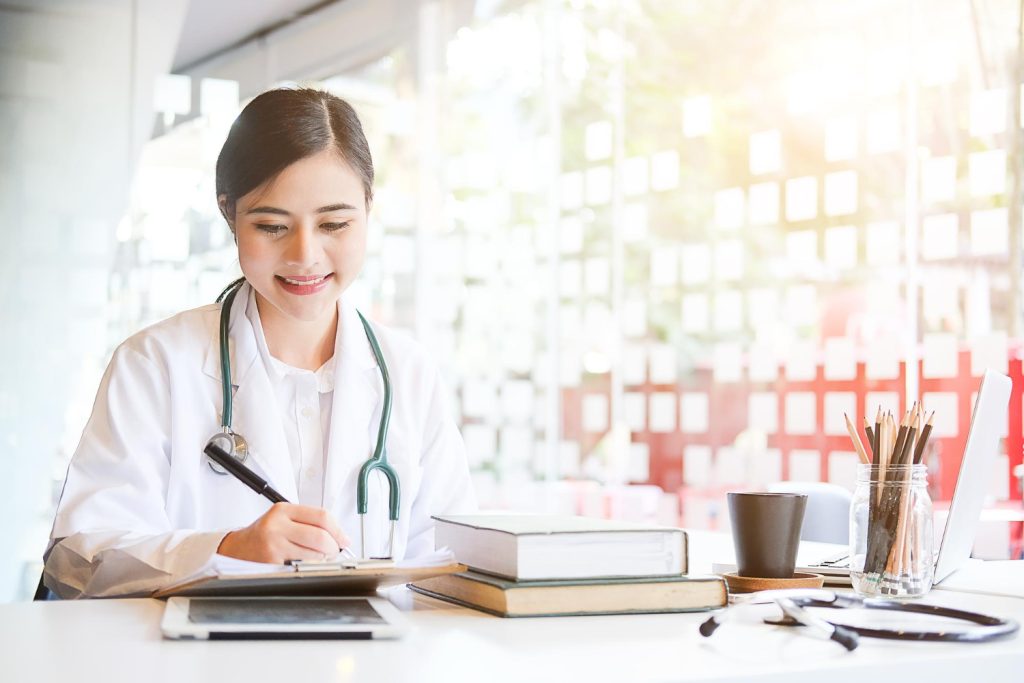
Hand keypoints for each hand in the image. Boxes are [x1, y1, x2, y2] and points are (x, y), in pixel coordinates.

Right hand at [217, 503, 350, 563]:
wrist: (235, 550)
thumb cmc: (263, 535)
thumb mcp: (283, 519)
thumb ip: (309, 522)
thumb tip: (339, 536)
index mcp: (283, 510)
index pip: (321, 516)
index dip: (338, 530)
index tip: (344, 539)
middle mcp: (277, 525)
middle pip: (320, 536)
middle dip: (333, 547)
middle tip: (335, 552)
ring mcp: (273, 544)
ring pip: (314, 554)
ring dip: (324, 559)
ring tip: (320, 559)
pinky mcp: (271, 563)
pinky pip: (301, 566)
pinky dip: (309, 567)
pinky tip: (305, 564)